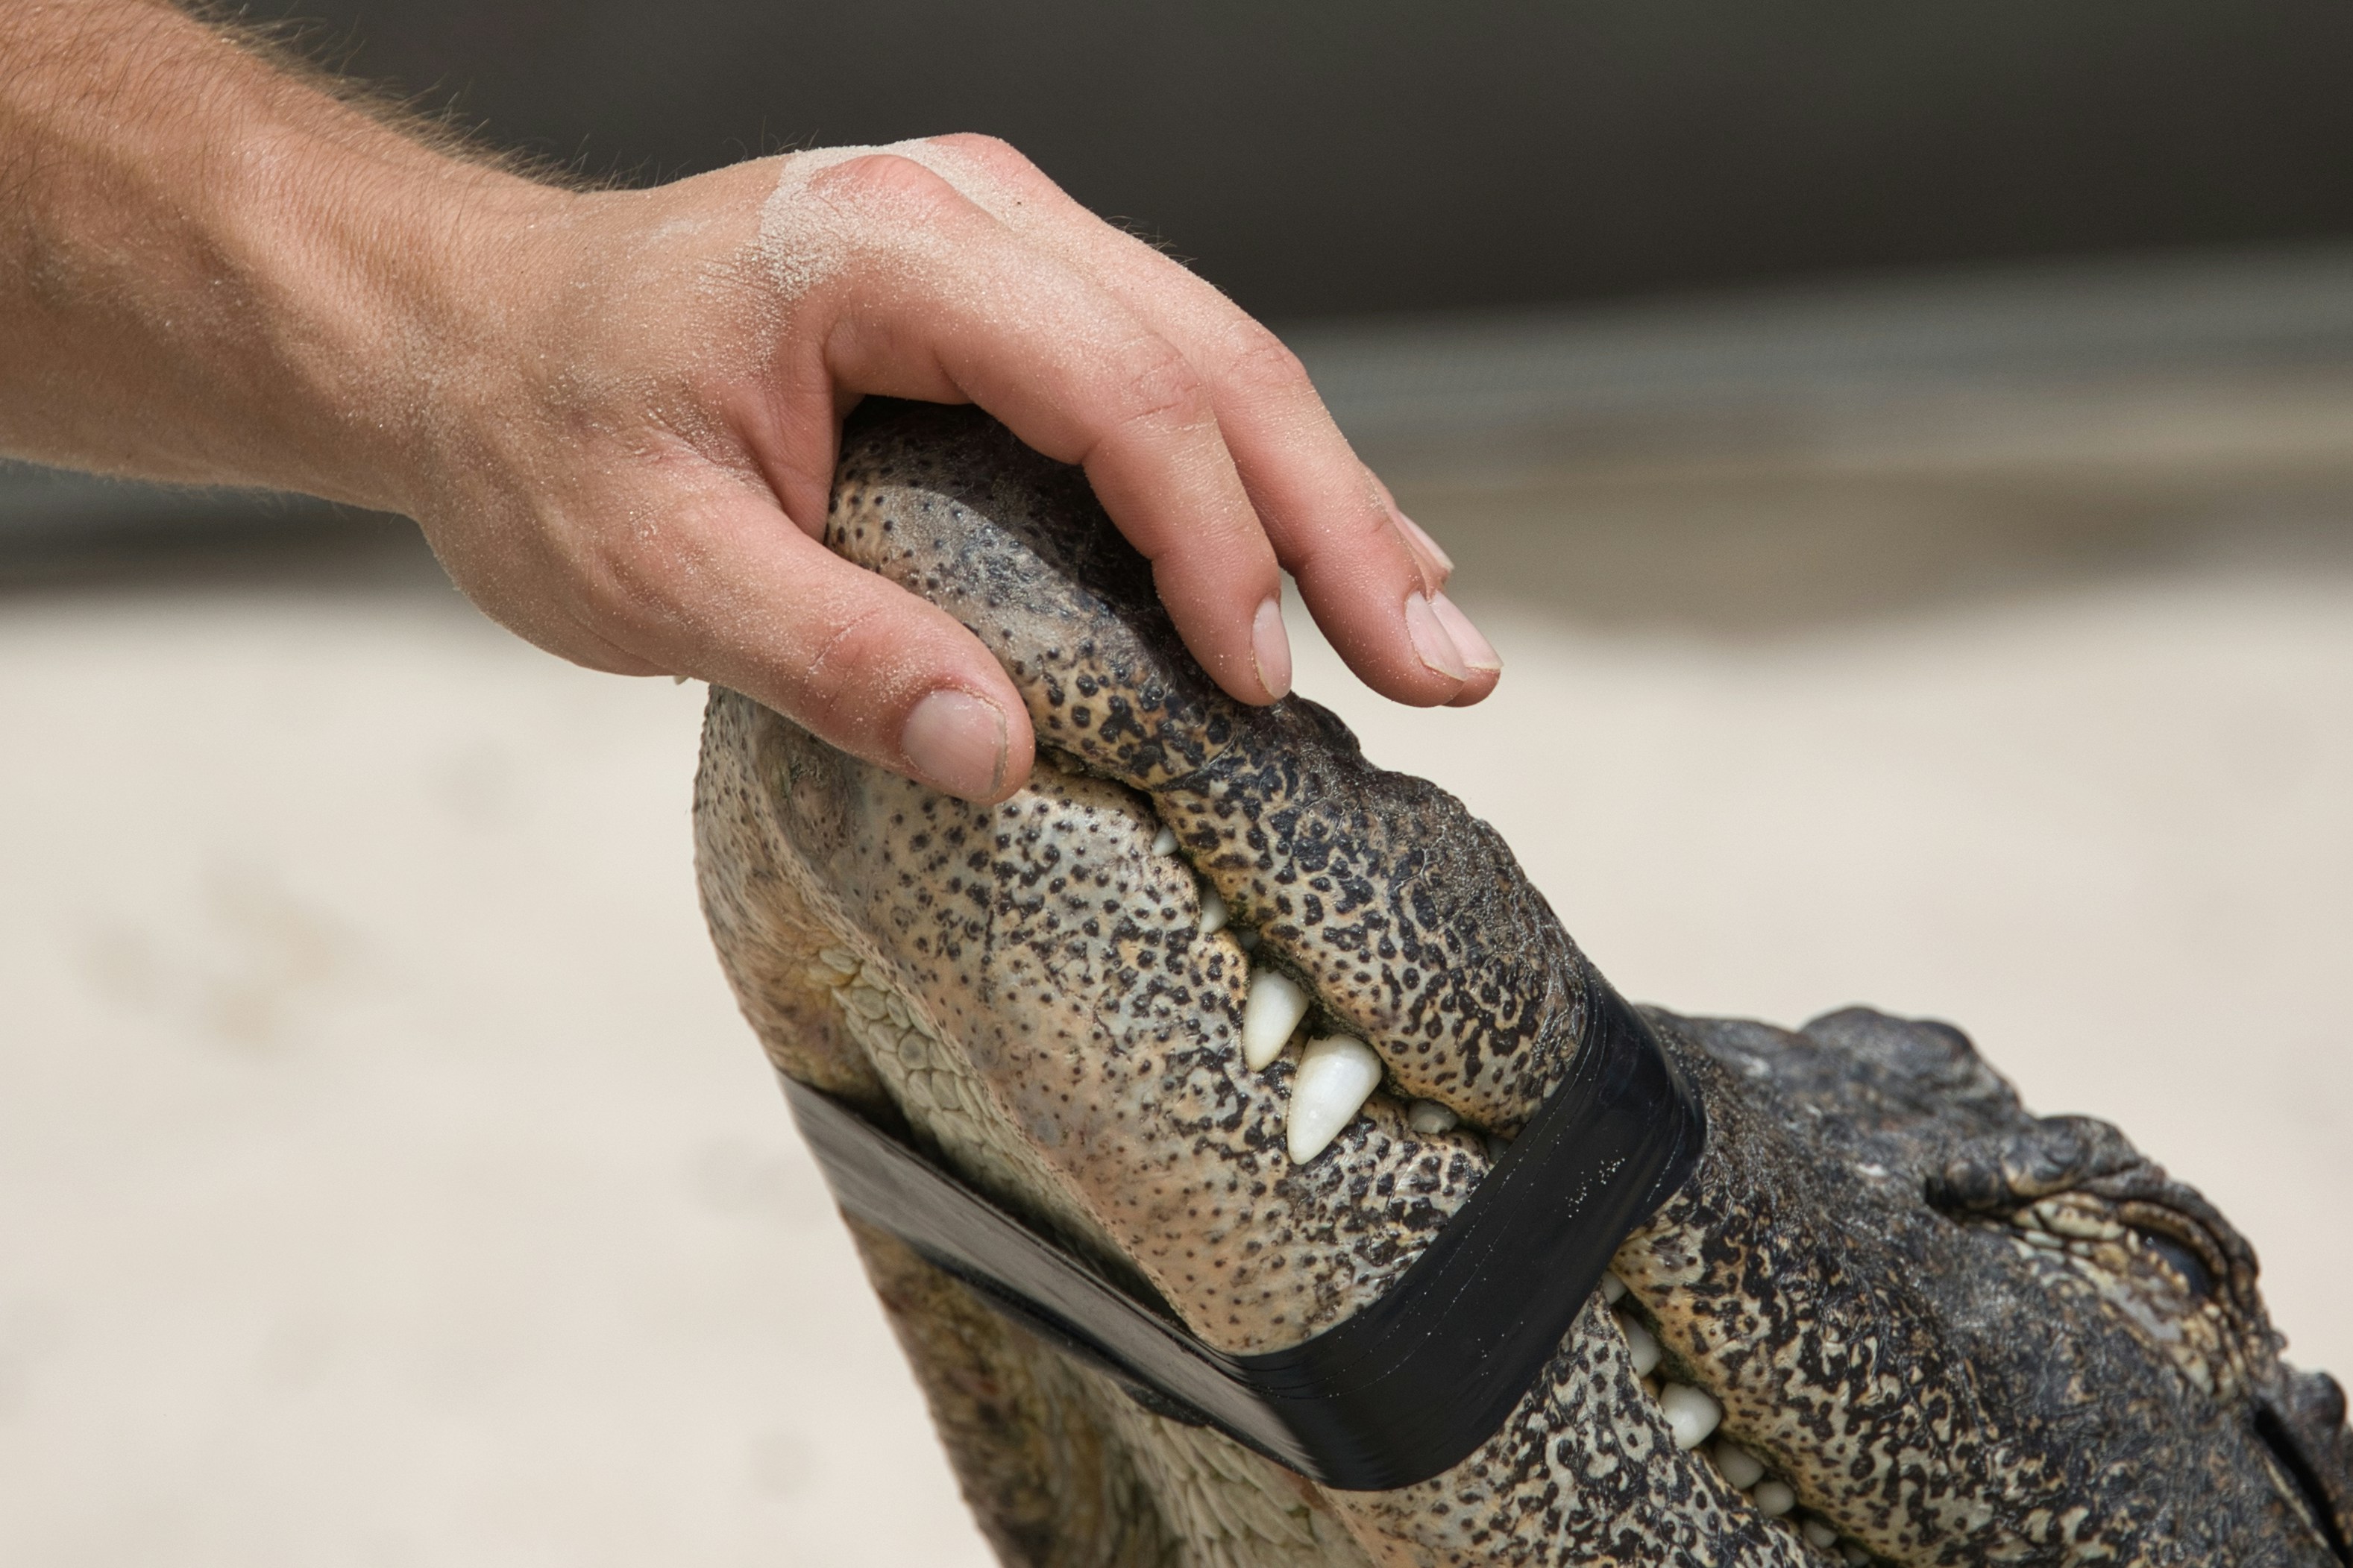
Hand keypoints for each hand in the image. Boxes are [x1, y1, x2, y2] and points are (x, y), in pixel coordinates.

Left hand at [399, 137, 1499, 800]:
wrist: (468, 336)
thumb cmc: (542, 436)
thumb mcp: (649, 568)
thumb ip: (831, 654)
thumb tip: (1008, 760)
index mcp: (884, 250)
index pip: (1115, 389)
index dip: (1213, 544)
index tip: (1263, 688)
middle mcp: (970, 213)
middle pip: (1213, 361)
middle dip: (1342, 526)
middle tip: (1447, 671)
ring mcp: (998, 237)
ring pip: (1219, 359)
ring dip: (1333, 501)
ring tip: (1430, 630)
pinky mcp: (1006, 290)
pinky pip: (1167, 370)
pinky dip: (1257, 475)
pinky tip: (1330, 559)